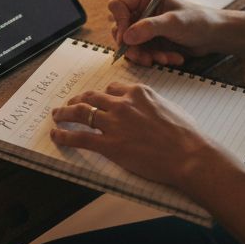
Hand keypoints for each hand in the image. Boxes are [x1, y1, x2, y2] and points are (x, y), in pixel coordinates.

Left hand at [50, 81, 221, 192]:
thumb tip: (150, 109)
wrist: (188, 155)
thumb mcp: (170, 108)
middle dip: (77, 100)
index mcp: (138, 93)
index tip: (96, 99)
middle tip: (69, 104)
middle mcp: (123, 104)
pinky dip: (63, 135)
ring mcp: (114, 123)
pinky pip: (79, 137)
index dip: (101, 95)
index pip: (112, 89)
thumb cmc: (186, 135)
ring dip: (64, 113)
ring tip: (57, 115)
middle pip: (92, 97)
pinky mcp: (109, 144)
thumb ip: (154, 104)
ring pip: (80, 112)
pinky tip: (56, 135)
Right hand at [108, 0, 227, 65]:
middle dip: (133, 47)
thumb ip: (150, 28)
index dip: (120, 23)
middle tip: (146, 58)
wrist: (213, 35)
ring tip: (164, 59)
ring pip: (129, 45)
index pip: (117, 6)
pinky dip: (154, 58)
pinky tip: (171, 58)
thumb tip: (126, 37)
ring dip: (144, 55)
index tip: (128, 39)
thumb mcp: (174, 23)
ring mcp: (144, 26)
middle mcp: (141, 10)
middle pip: (119, 29)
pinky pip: (141, 53)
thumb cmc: (198, 21)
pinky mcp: (149, 40)